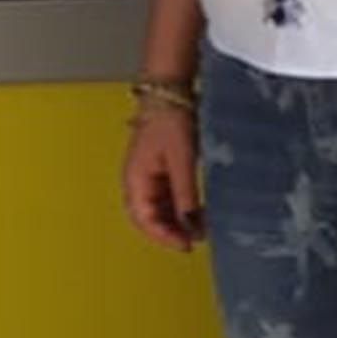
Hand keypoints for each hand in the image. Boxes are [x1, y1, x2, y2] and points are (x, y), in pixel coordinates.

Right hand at [122, 109, 204, 249]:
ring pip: (158, 210)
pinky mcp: (159, 171)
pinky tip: (197, 212)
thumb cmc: (171, 122)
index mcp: (135, 181)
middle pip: (149, 219)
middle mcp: (137, 182)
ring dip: (176, 222)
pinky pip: (166, 198)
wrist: (170, 92)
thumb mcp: (182, 161)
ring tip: (200, 228)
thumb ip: (186, 195)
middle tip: (195, 241)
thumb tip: (191, 227)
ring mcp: (147, 177)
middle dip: (170, 232)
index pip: (144, 220)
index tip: (187, 245)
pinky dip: (180, 208)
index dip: (165, 236)